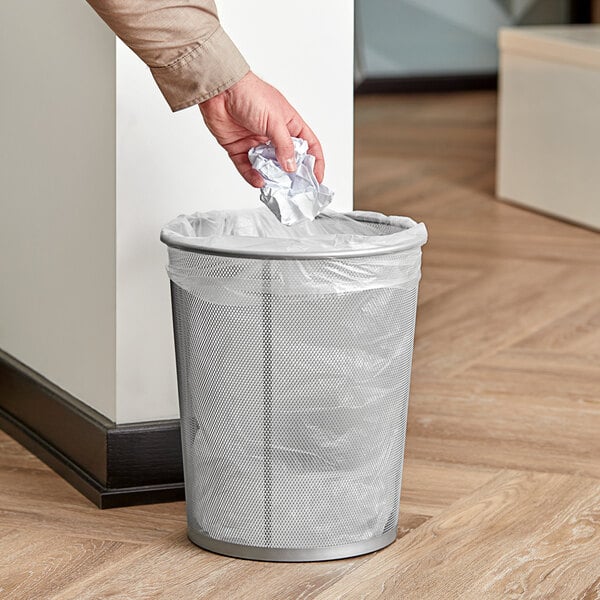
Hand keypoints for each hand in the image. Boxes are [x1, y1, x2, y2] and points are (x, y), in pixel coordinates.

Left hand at [199, 71, 323, 187]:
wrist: (220, 89)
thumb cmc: (249, 93)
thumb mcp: (275, 120)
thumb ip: (284, 145)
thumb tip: (291, 167)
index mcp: (288, 123)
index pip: (308, 145)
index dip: (315, 161)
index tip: (317, 178)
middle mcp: (273, 134)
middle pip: (287, 160)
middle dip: (292, 175)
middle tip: (295, 189)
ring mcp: (256, 142)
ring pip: (267, 167)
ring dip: (271, 178)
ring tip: (276, 187)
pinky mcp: (238, 148)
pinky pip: (247, 167)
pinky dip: (252, 176)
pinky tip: (258, 180)